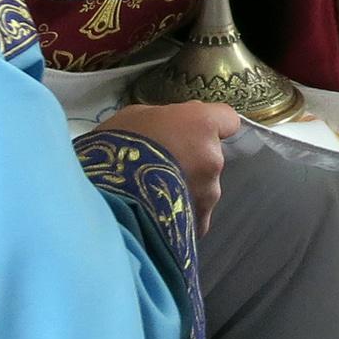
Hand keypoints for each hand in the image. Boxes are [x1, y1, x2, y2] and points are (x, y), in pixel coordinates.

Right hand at [97, 102, 240, 235]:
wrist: (110, 195)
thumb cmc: (119, 146)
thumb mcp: (136, 117)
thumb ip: (165, 120)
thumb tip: (174, 126)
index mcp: (202, 124)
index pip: (227, 119)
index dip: (213, 125)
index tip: (196, 131)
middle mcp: (213, 157)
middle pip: (211, 155)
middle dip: (193, 160)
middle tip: (161, 166)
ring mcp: (209, 193)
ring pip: (203, 188)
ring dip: (186, 189)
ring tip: (154, 195)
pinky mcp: (198, 221)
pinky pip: (194, 216)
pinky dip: (181, 216)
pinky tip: (159, 216)